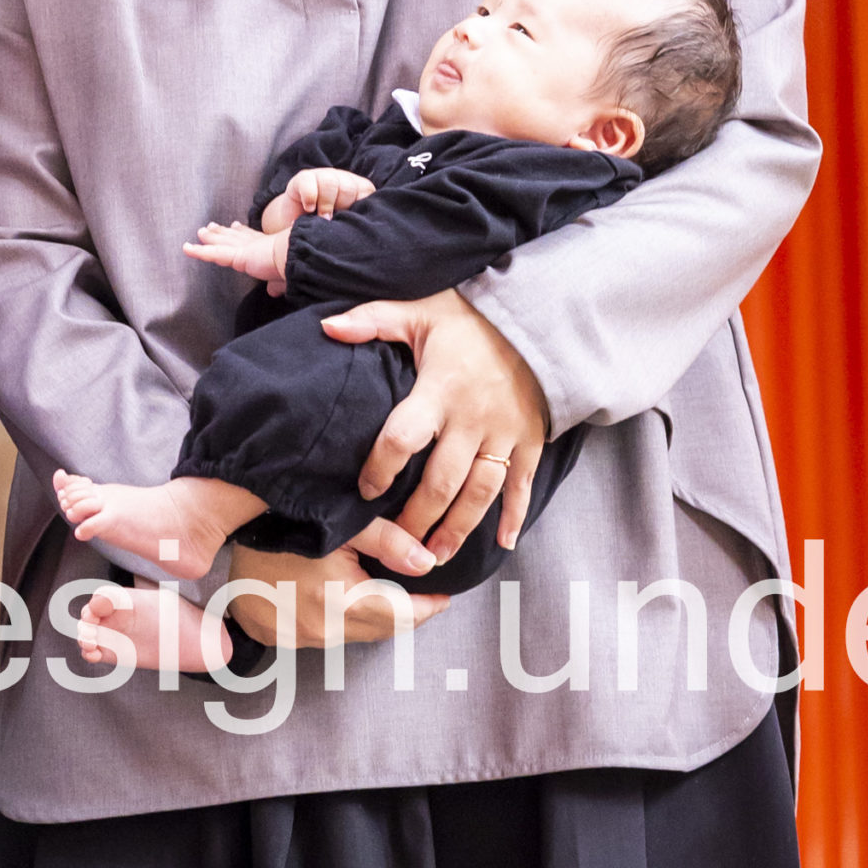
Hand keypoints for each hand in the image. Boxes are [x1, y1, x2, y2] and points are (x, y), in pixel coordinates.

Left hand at [184, 221, 289, 292]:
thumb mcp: (286, 277)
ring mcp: (245, 249)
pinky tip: (186, 248)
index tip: (237, 225)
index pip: (252, 238)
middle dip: (223, 231)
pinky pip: (213, 254)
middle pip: (234, 236)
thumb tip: (273, 291)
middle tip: (211, 226)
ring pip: (222, 242)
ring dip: (210, 237)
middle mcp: (256, 244)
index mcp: (269, 246)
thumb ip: (278, 284)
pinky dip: (199, 251)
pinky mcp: (237, 256)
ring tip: (200, 232)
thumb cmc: (298, 266)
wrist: (298, 258)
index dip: (243, 232)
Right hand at [224, 544, 452, 648]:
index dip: (428, 608)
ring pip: (351, 634)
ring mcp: (294, 637)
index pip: (402, 618)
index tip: (442, 597)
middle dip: (403, 613)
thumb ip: (392, 543)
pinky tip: (335, 596)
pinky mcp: (275, 637)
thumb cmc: (288, 519)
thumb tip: (428, 563)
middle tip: (418, 593)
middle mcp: (319, 629)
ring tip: (375, 589)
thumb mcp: (347, 523)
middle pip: (380, 631)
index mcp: (340, 602)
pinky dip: (335, 620)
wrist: (227, 527)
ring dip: (367, 617)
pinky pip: (320, 635)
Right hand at [277, 167, 374, 228]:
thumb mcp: (345, 227)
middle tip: (333, 222)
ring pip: (330, 183)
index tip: (350, 222)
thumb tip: (365, 230)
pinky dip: (310, 196)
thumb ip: (356, 223)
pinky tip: (309, 208)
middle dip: (341, 207)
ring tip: (321, 219)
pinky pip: (308, 182)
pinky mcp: (304, 178)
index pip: (366, 192)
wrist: (297, 230)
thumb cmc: (327, 230)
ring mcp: (323, 176)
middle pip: (348, 188)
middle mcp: (343, 179)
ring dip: (326, 204)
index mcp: (358, 189)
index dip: (358, 209)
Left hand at [321, 289, 552, 560]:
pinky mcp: (531, 440)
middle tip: (399, 547)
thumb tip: (327, 327)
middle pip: (443, 481)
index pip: (404, 437)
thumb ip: (373, 320)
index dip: (382, 468)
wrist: (540, 316)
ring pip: (481, 492)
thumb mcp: (420, 312)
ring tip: (436, 556)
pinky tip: (504, 543)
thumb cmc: (471, 319)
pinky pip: (524, 485)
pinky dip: (515, 516)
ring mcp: (506, 433)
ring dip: (459, 529)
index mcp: (440, 390)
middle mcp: (474, 418)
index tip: (366, 492)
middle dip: (418, 518)